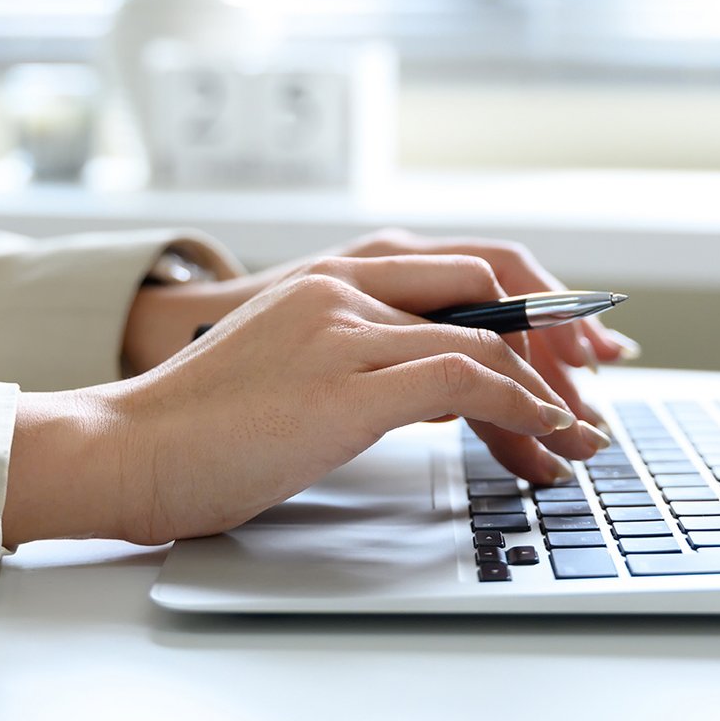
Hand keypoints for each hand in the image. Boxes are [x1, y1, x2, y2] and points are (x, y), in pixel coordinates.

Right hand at [122, 229, 640, 421]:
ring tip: (579, 440)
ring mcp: (344, 330)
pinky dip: (520, 409)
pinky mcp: (346, 385)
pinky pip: (466, 380)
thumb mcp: (291, 374)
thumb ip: (360, 362)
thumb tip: (438, 390)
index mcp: (330, 279)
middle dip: (559, 343)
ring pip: (488, 339)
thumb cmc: (198, 431)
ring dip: (548, 393)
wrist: (124, 451)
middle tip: (596, 394)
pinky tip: (543, 439)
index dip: (534, 304)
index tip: (577, 349)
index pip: (463, 270)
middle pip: (490, 291)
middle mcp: (343, 288)